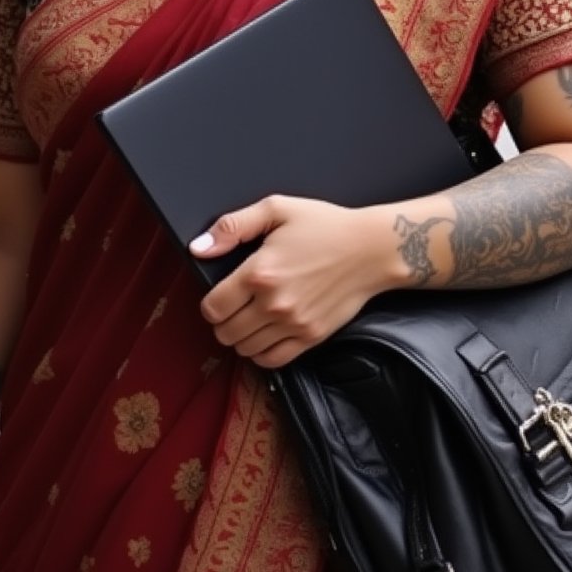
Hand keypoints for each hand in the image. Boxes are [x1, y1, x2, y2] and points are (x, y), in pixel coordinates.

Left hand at [190, 195, 383, 367]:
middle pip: (225, 332)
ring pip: (245, 349)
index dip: (210, 303)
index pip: (212, 307)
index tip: (221, 295)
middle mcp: (273, 303)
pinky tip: (265, 335)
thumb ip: (232, 227)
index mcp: (259, 273)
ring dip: (241, 337)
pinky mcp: (311, 337)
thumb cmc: (326, 226)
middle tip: (234, 308)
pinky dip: (261, 353)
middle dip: (222, 321)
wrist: (372, 249)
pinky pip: (272, 361)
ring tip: (250, 320)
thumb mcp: (276, 210)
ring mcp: (293, 324)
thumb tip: (199, 248)